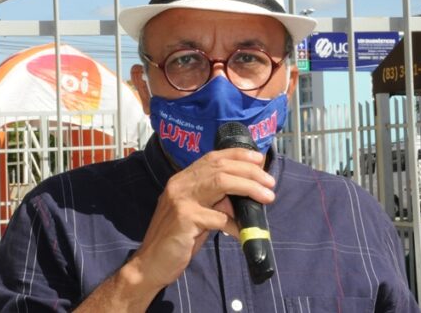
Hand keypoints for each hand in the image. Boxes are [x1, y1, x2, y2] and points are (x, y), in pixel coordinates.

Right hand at [127, 148, 274, 292]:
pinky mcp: (184, 218)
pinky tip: (243, 232)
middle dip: (249, 171)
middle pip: (220, 167)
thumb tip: (244, 197)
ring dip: (248, 187)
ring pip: (220, 182)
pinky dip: (235, 224)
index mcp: (182, 180)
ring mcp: (180, 200)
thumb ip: (216, 202)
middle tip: (269, 182)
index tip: (258, 159)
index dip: (237, 155)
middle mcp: (180, 184)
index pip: (213, 158)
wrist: (150, 264)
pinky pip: (218, 218)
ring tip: (267, 196)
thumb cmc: (177, 240)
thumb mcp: (198, 215)